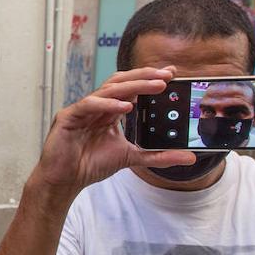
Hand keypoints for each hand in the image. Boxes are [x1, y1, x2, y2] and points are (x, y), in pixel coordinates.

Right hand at [33, 67, 194, 194]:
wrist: (65, 180)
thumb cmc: (90, 165)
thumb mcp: (132, 158)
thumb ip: (159, 156)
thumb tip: (190, 157)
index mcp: (109, 111)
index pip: (131, 88)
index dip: (149, 79)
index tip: (172, 73)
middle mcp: (97, 106)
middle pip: (121, 83)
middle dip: (145, 77)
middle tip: (167, 76)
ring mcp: (82, 110)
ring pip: (108, 89)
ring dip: (133, 86)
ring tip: (155, 86)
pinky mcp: (69, 117)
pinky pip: (89, 105)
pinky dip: (107, 104)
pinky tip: (125, 106)